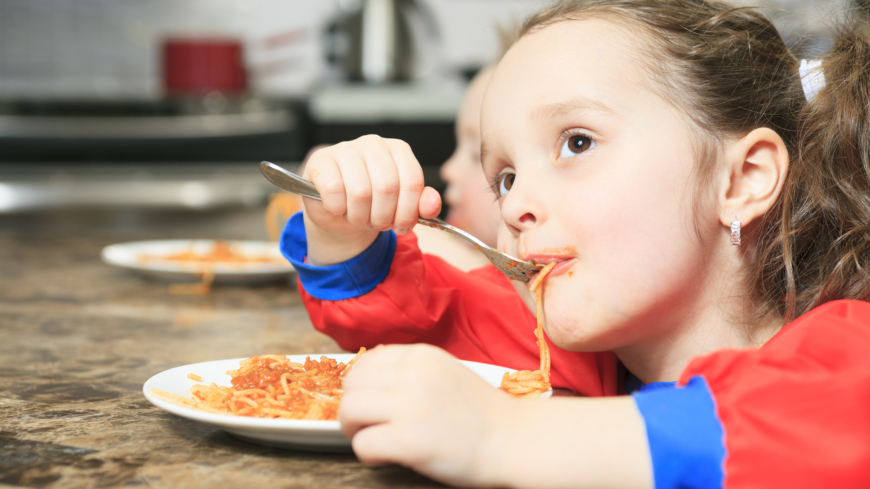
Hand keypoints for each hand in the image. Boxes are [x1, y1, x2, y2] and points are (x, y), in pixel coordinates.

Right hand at [301, 136, 441, 265]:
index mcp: (399, 150)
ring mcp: (346, 148)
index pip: (412, 182)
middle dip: (383, 217)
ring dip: (360, 216)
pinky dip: (337, 209)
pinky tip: (338, 208)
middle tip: (376, 224)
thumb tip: (432, 205)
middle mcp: (374, 144)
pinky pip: (334, 191)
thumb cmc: (373, 205)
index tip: (401, 227)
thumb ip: (422, 206)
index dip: (408, 212)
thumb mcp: (401, 208)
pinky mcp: (321, 159)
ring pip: (360, 192)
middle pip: (387, 188)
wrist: (338, 210)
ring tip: (358, 217)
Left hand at [339, 344, 653, 488]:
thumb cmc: (482, 413)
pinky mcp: (408, 440)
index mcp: (420, 355)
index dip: (361, 386)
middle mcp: (411, 374)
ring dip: (355, 430)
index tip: (370, 402)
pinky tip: (385, 457)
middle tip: (367, 425)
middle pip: (351, 385)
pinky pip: (363, 444)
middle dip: (352, 408)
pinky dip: (368, 454)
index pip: (365, 362)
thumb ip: (411, 370)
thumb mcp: (445, 372)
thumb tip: (370, 377)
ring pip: (349, 411)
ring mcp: (409, 406)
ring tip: (373, 440)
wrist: (514, 440)